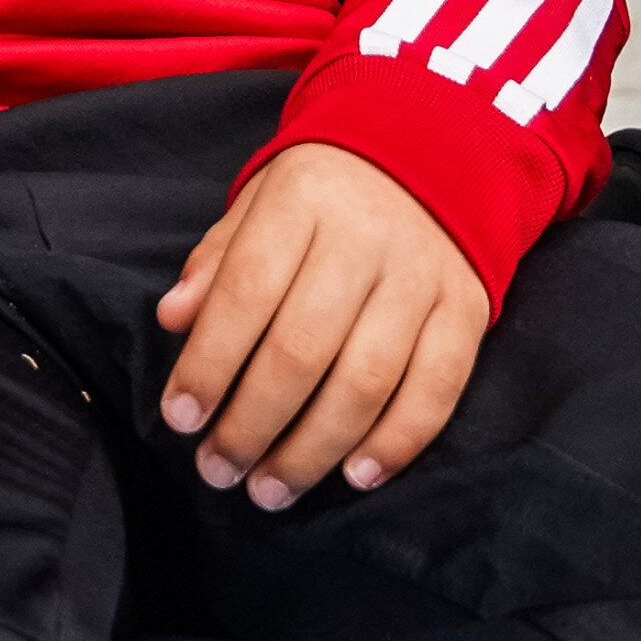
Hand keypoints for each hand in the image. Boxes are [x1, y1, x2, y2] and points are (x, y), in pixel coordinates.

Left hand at [157, 142, 488, 509]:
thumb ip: (217, 260)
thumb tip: (174, 320)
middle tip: (218, 471)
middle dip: (252, 423)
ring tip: (270, 489)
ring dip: (312, 450)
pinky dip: (395, 443)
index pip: (247, 290)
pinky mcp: (467, 308)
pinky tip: (353, 475)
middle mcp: (366, 234)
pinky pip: (436, 390)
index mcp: (303, 197)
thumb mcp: (261, 201)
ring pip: (366, 381)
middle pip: (303, 348)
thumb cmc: (325, 194)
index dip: (209, 362)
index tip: (180, 417)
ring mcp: (422, 274)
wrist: (434, 152)